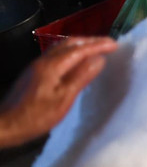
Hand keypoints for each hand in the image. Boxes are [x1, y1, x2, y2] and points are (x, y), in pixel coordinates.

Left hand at [0, 37, 117, 147]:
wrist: (4, 125)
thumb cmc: (35, 116)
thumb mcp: (63, 99)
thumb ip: (81, 77)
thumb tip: (99, 59)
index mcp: (52, 66)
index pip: (79, 50)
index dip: (98, 45)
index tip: (115, 45)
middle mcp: (43, 61)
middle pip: (69, 43)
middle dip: (90, 41)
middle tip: (108, 44)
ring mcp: (37, 66)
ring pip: (62, 48)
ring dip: (81, 45)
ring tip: (96, 50)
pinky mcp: (34, 73)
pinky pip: (57, 55)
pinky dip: (71, 53)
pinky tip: (77, 61)